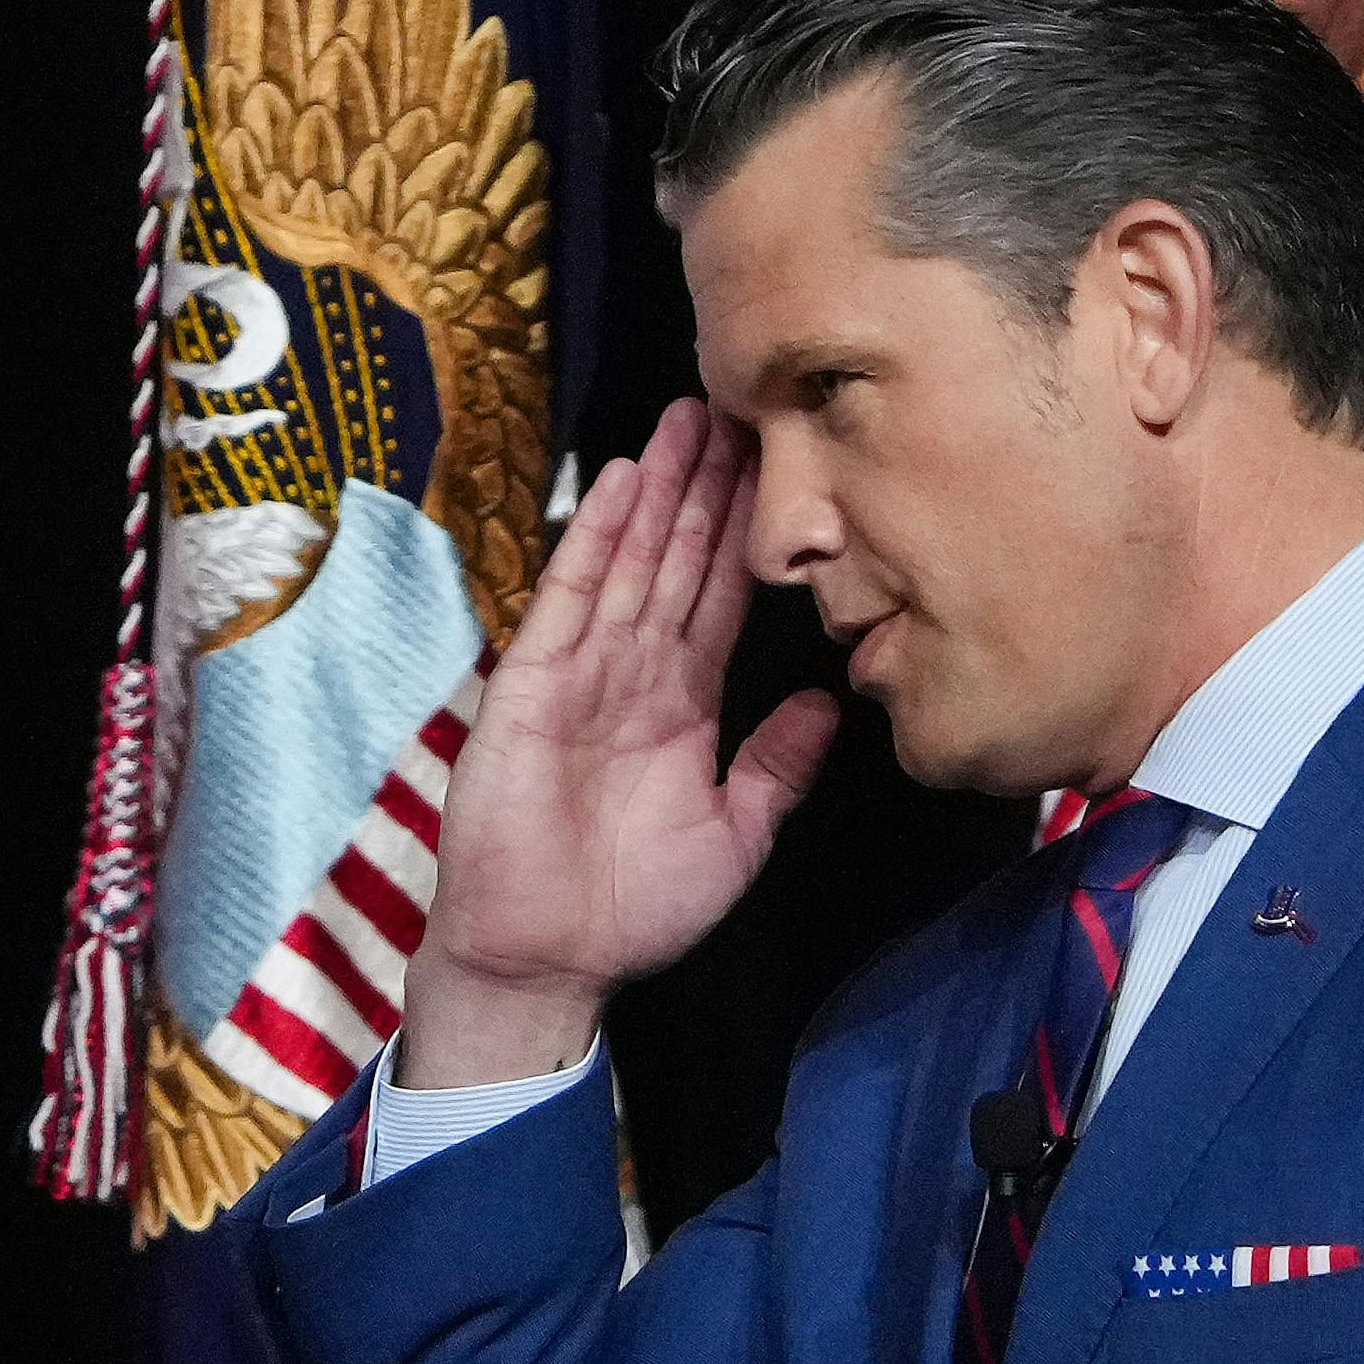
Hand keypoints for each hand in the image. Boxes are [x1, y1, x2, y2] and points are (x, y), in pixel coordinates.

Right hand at [394, 399, 839, 1085]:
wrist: (549, 957)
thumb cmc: (634, 910)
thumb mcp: (737, 833)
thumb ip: (778, 766)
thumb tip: (828, 700)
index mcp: (684, 707)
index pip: (721, 600)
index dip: (747, 537)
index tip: (776, 471)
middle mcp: (636, 676)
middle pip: (678, 561)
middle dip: (706, 488)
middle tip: (734, 407)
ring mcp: (583, 673)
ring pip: (630, 562)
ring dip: (657, 492)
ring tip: (685, 419)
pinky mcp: (535, 684)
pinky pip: (570, 599)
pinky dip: (593, 540)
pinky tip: (617, 483)